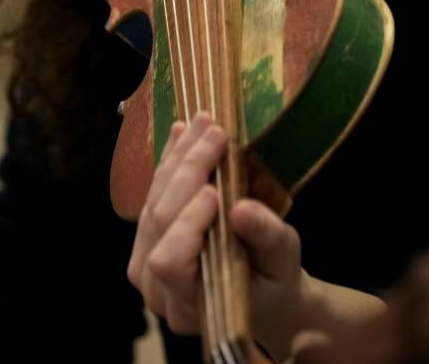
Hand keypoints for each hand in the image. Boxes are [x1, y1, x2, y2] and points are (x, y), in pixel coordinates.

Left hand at [126, 112, 307, 358]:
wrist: (263, 294)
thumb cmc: (275, 282)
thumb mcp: (283, 261)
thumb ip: (265, 238)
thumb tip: (241, 209)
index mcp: (190, 305)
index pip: (170, 261)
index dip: (187, 223)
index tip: (215, 190)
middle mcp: (157, 291)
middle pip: (156, 225)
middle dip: (186, 173)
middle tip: (215, 133)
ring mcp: (145, 265)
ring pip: (150, 205)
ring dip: (177, 160)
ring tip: (202, 124)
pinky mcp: (147, 240)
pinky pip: (150, 197)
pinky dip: (169, 164)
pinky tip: (183, 133)